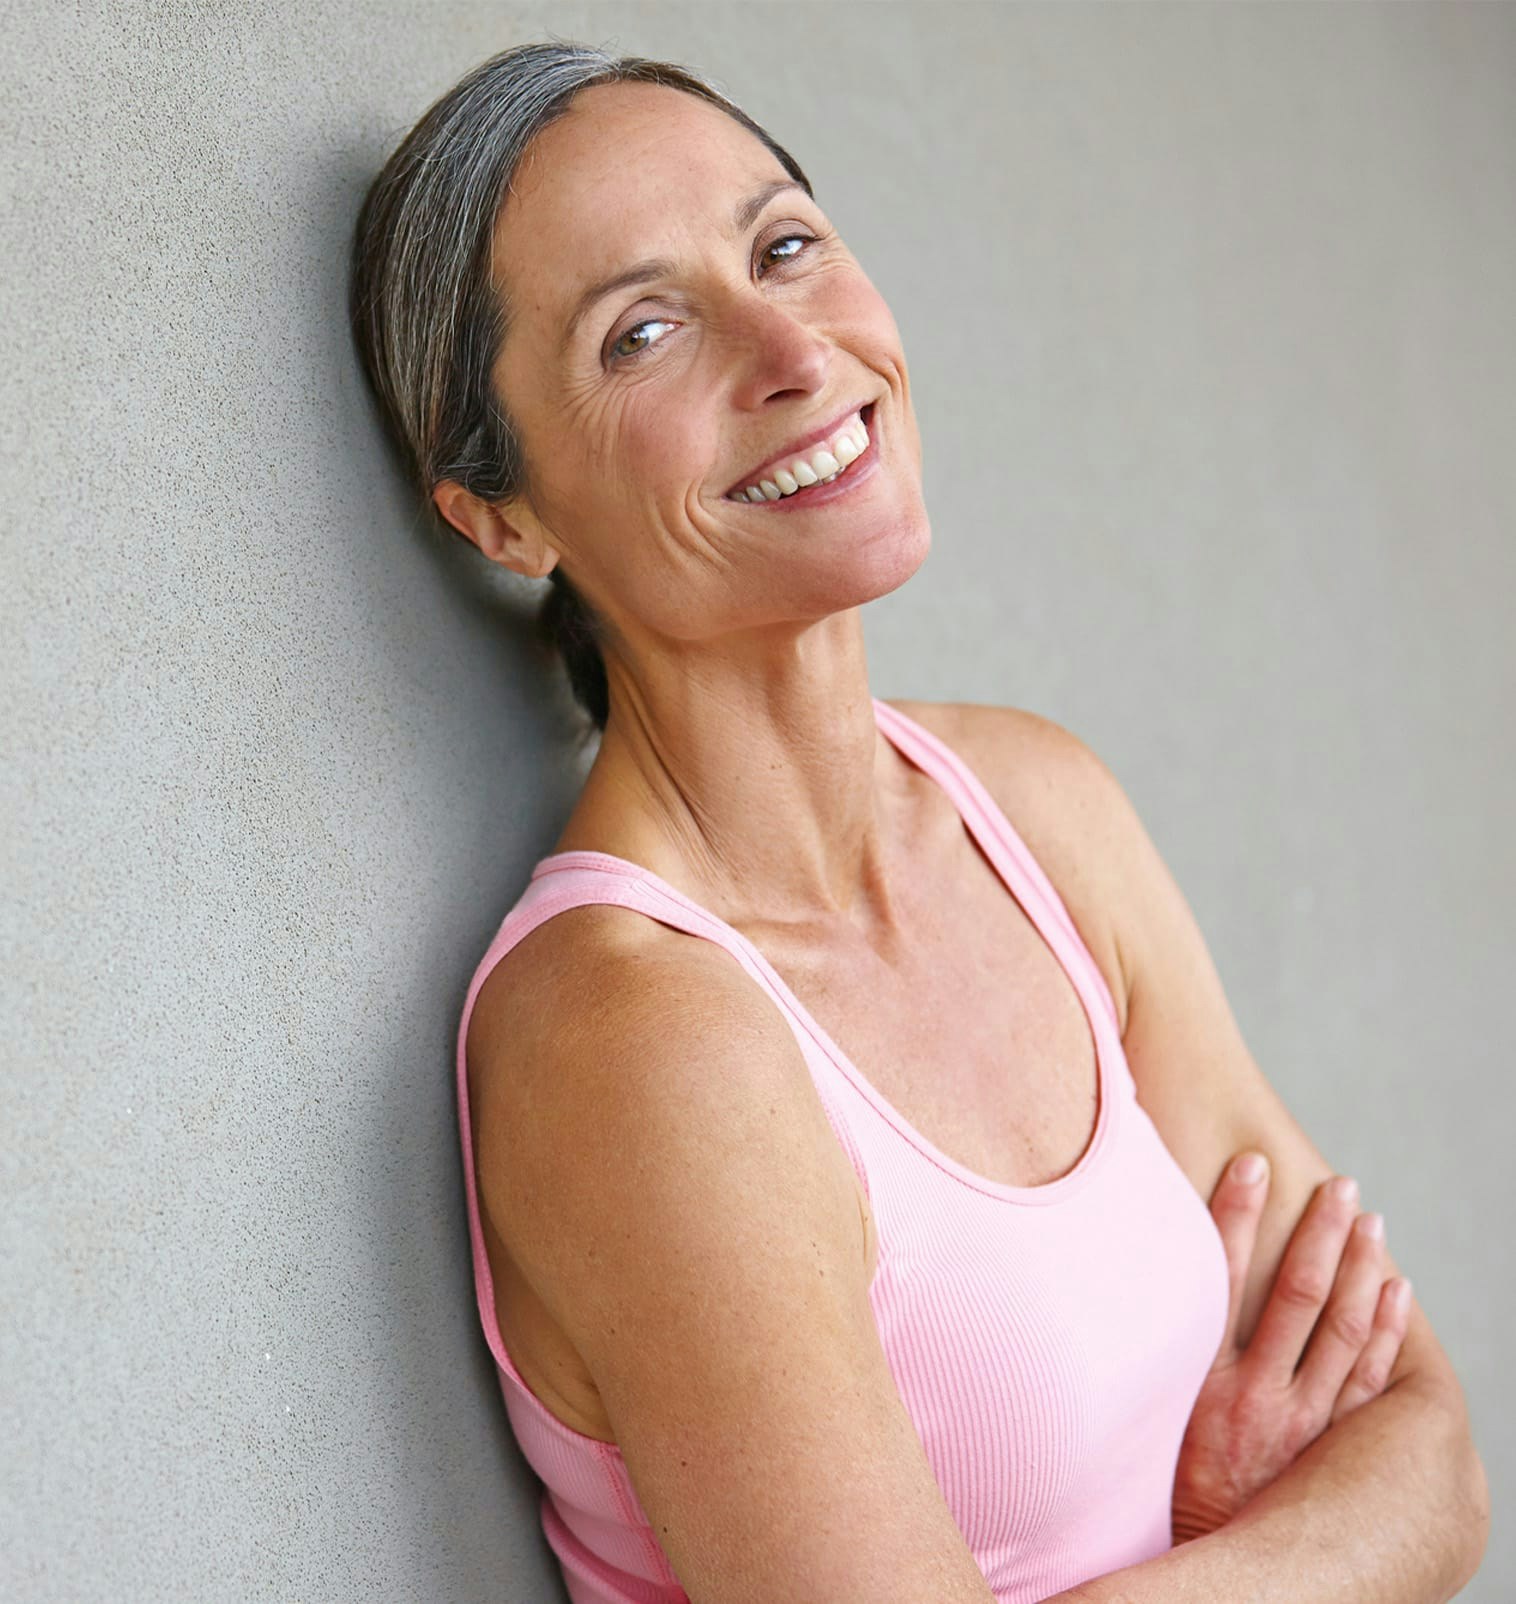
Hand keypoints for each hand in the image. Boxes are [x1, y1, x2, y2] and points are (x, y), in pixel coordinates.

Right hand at [1170, 1154, 1413, 1544]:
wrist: (1203, 1561)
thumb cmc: (1161, 1473)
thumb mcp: (1143, 1408)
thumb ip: (1149, 1340)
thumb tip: (1118, 1272)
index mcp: (1203, 1379)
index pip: (1224, 1275)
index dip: (1238, 1214)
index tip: (1253, 1163)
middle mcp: (1257, 1397)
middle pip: (1300, 1297)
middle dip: (1321, 1234)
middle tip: (1340, 1185)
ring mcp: (1300, 1424)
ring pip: (1344, 1333)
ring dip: (1361, 1270)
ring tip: (1371, 1221)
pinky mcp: (1330, 1449)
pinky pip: (1370, 1383)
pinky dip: (1388, 1333)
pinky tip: (1396, 1292)